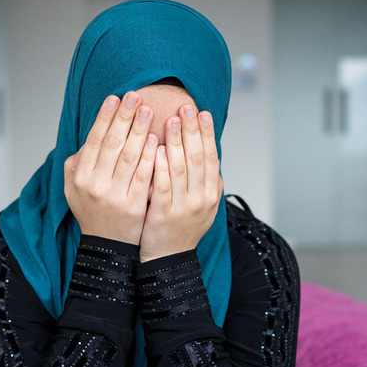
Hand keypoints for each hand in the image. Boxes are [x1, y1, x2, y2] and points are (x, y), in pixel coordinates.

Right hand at [64, 92, 158, 244]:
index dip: (104, 117)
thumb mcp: (74, 189)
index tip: (115, 98)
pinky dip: (150, 156)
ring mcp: (114, 195)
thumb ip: (77, 163)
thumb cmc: (93, 212)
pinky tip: (156, 139)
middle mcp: (95, 184)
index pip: (94, 140)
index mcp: (81, 176)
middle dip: (124, 117)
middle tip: (135, 96)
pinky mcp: (133, 205)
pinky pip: (143, 175)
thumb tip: (89, 137)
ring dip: (139, 130)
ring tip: (148, 110)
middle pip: (112, 143)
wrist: (107, 247)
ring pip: (129, 156)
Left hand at [139, 105, 222, 261]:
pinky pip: (163, 187)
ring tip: (171, 120)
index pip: (210, 156)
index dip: (207, 133)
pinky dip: (160, 167)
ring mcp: (183, 207)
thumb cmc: (180, 229)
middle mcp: (201, 199)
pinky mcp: (164, 215)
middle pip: (197, 157)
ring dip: (177, 142)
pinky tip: (156, 149)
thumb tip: (210, 154)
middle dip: (192, 130)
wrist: (168, 260)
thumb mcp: (202, 206)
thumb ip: (205, 182)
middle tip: (186, 106)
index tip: (202, 112)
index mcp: (210, 193)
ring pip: (181, 169)